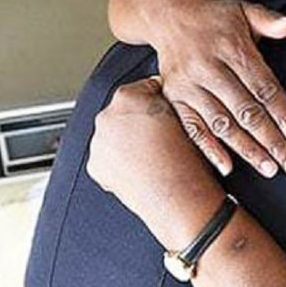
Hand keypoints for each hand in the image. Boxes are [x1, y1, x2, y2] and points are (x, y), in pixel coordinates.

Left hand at [88, 77, 226, 249]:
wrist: (180, 198)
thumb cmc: (189, 160)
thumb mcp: (186, 118)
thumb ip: (167, 102)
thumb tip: (163, 99)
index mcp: (130, 98)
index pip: (145, 88)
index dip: (160, 100)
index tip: (166, 112)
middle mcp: (108, 117)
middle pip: (125, 111)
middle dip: (140, 121)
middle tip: (161, 137)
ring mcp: (99, 143)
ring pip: (114, 134)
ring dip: (128, 141)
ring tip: (153, 155)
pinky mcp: (96, 166)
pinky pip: (108, 157)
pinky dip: (120, 161)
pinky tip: (141, 168)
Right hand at [156, 0, 285, 179]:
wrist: (169, 16)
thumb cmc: (217, 19)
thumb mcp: (244, 10)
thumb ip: (270, 21)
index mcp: (232, 48)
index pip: (264, 88)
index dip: (284, 115)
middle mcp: (209, 68)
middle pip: (246, 111)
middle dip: (271, 140)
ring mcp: (189, 85)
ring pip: (222, 124)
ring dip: (246, 149)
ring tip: (269, 169)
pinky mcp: (174, 98)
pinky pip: (192, 128)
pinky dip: (209, 149)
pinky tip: (227, 168)